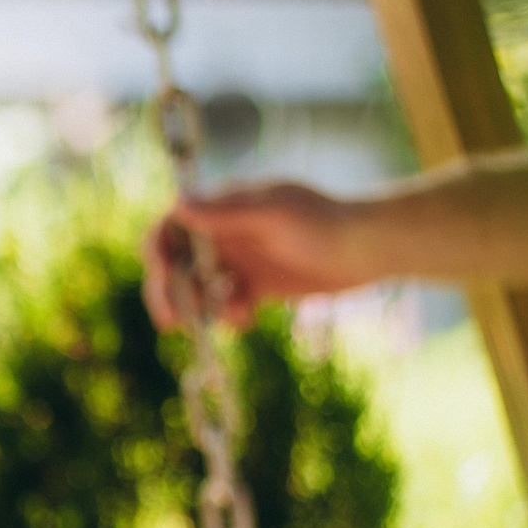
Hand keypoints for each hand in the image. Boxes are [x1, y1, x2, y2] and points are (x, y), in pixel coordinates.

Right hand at [143, 182, 376, 330]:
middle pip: (177, 261)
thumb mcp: (276, 213)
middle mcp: (227, 233)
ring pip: (198, 288)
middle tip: (171, 321)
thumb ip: (228, 213)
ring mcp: (241, 261)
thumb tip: (179, 206)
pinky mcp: (257, 287)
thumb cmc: (327, 221)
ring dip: (201, 307)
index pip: (173, 223)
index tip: (160, 272)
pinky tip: (249, 319)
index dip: (158, 247)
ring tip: (230, 315)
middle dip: (169, 290)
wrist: (369, 250)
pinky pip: (225, 305)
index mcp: (226, 207)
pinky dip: (229, 315)